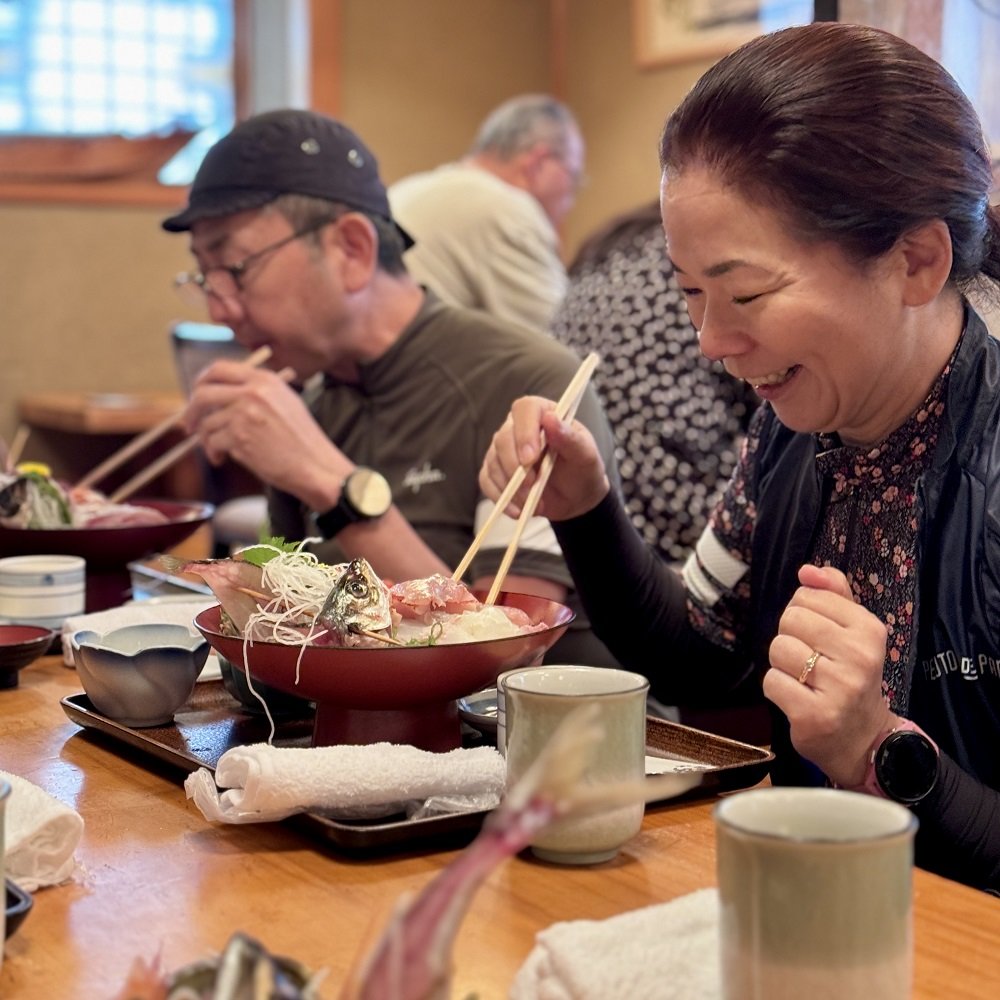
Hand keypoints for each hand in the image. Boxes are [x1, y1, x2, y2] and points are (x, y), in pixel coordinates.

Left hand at [185, 360, 349, 508]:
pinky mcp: (239, 437)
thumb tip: (218, 395)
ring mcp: (245, 414)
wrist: (315, 465)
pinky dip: (213, 452)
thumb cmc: (302, 440)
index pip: (219, 369)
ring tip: (219, 450)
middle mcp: (253, 392)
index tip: (197, 396)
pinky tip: (222, 459)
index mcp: (265, 380)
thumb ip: (256, 392)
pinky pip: (212, 442)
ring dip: (206, 439)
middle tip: (190, 425)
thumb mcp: (285, 403)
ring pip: (207, 423)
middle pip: (203, 393)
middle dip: (191, 411)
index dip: (201, 382)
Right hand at [478, 395, 609, 521]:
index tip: (530, 458)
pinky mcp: (494, 470)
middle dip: (515, 467)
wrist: (575, 496)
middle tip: (532, 486)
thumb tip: (551, 419)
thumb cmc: (582, 469)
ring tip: (534, 502)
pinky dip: (500, 498)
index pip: (524, 409)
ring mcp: (503, 449)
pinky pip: (486, 481)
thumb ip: (570, 438)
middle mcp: (518, 427)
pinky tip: (518, 510)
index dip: (524, 432)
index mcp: (542, 414)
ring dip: (511, 487)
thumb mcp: (585, 455)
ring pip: (494, 462)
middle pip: (503, 438)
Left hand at [764, 564, 893, 786]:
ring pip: (778, 649)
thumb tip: (808, 570)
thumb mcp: (854, 632)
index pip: (807, 596)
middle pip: (790, 619)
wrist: (864, 739)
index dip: (803, 615)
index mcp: (869, 629)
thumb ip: (834, 594)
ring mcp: (838, 688)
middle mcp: (859, 656)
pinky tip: (798, 699)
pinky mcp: (814, 715)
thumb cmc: (851, 677)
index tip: (822, 638)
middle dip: (791, 638)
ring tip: (805, 680)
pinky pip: (771, 681)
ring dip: (782, 665)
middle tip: (811, 661)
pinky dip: (778, 689)